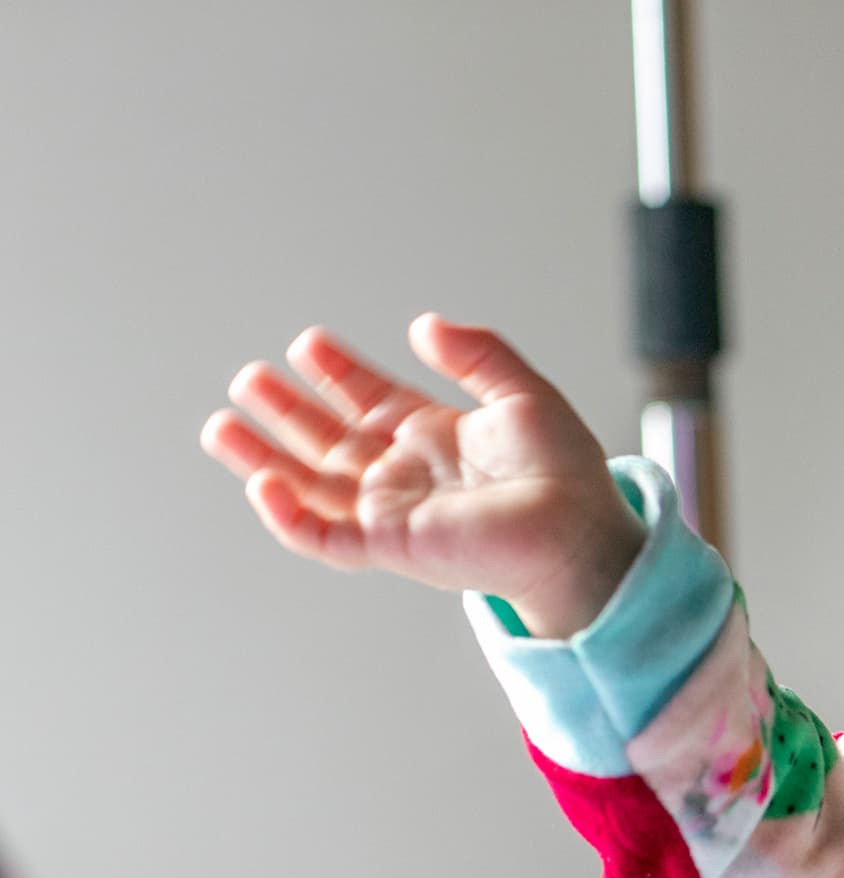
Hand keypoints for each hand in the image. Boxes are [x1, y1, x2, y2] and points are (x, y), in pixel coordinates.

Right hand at [200, 314, 645, 635]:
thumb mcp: (523, 394)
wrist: (580, 531)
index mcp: (432, 437)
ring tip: (222, 427)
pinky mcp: (391, 546)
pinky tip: (263, 483)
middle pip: (326, 441)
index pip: (368, 401)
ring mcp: (392, 512)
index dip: (336, 373)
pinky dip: (288, 516)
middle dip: (284, 412)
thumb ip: (477, 354)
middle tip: (248, 380)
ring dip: (264, 459)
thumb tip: (423, 324)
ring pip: (310, 488)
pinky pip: (324, 537)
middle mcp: (405, 475)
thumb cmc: (566, 473)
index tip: (309, 344)